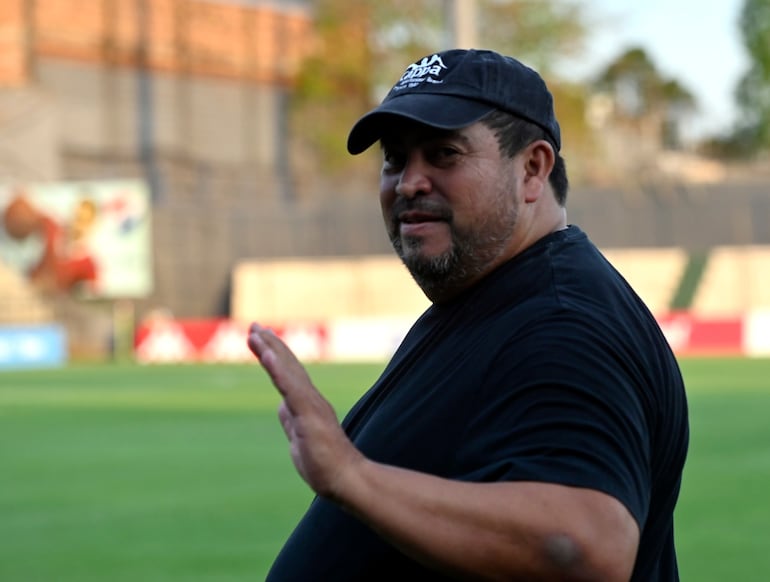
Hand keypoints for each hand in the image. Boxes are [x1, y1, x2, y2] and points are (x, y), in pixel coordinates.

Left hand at [247, 323, 363, 498]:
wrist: (345, 479)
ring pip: (288, 371)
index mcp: (307, 404)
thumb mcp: (299, 439)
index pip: (287, 374)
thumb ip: (291, 420)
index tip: (259, 338)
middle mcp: (310, 398)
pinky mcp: (309, 413)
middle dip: (270, 344)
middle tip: (253, 326)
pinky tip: (266, 356)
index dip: (273, 355)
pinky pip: (290, 387)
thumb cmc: (325, 463)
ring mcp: (310, 404)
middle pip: (287, 365)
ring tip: (256, 334)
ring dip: (271, 351)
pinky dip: (278, 369)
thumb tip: (281, 406)